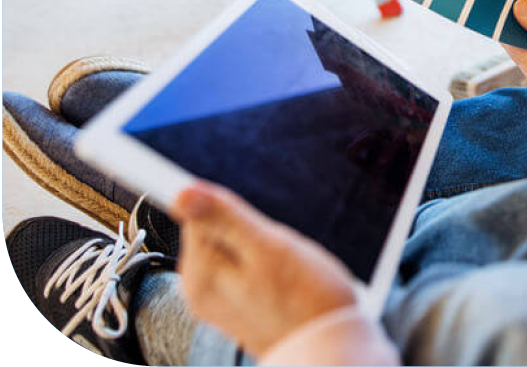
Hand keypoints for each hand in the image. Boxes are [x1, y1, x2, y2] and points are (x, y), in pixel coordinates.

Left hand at [172, 182, 361, 356]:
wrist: (331, 346)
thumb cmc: (307, 299)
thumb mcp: (268, 246)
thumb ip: (224, 218)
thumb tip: (182, 192)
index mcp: (200, 272)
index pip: (196, 211)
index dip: (230, 208)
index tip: (251, 220)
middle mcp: (199, 288)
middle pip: (216, 229)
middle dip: (249, 229)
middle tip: (277, 250)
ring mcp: (217, 298)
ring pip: (233, 246)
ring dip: (260, 246)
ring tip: (284, 267)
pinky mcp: (236, 304)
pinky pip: (244, 265)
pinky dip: (264, 262)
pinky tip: (283, 278)